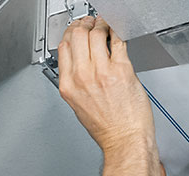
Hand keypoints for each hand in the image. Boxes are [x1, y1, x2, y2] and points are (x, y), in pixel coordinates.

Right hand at [57, 16, 153, 151]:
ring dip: (102, 26)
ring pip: (97, 34)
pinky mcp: (122, 70)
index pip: (63, 47)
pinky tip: (118, 34)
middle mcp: (83, 76)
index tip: (76, 30)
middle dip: (84, 24)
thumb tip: (80, 63)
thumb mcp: (78, 105)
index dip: (70, 33)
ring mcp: (102, 72)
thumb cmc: (106, 128)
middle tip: (91, 22)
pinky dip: (117, 33)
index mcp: (68, 85)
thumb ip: (76, 82)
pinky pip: (118, 42)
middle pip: (77, 35)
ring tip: (106, 26)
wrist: (125, 140)